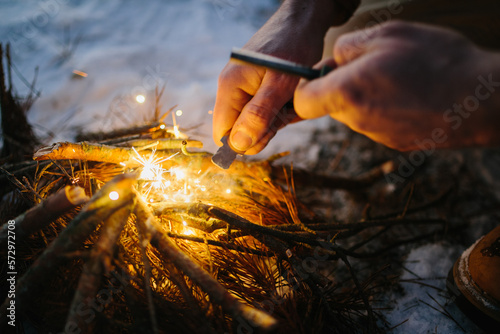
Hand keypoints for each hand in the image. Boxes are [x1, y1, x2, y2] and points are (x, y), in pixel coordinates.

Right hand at [213, 0, 337, 153]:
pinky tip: (291, 98)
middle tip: (287, 110)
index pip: (222, 134)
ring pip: (254, 123)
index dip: (246, 141)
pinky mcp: (254, 88)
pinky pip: (263, 112)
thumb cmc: (293, 48)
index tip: (272, 129)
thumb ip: (259, 115)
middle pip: (240, 131)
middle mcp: (231, 89)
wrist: (303, 21)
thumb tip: (238, 146)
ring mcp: (242, 88)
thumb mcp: (280, 85)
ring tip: (292, 100)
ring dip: (277, 119)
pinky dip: (280, 111)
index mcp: (229, 87)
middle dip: (266, 129)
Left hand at [294, 21, 499, 149]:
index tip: (321, 72)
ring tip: (399, 78)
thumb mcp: (388, 35)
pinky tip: (412, 94)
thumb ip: (348, 47)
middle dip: (342, 85)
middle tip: (373, 65)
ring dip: (366, 94)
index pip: (302, 103)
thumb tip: (334, 60)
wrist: (482, 101)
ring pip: (355, 112)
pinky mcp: (396, 143)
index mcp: (347, 93)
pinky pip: (377, 121)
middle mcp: (357, 120)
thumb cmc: (436, 61)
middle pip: (331, 105)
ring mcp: (377, 135)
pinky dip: (386, 107)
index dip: (306, 86)